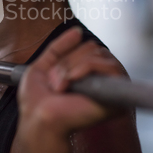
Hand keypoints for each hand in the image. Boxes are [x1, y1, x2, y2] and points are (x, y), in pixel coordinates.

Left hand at [17, 27, 126, 145]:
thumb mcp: (42, 66)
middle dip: (68, 61)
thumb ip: (59, 47)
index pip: (88, 47)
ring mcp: (109, 86)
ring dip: (72, 66)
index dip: (68, 53)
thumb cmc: (37, 102)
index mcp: (86, 75)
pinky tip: (72, 81)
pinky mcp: (115, 94)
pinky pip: (108, 66)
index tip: (53, 71)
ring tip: (61, 86)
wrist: (38, 120)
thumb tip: (78, 31)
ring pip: (98, 54)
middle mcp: (100, 79)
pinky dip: (85, 68)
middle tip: (55, 82)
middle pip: (92, 48)